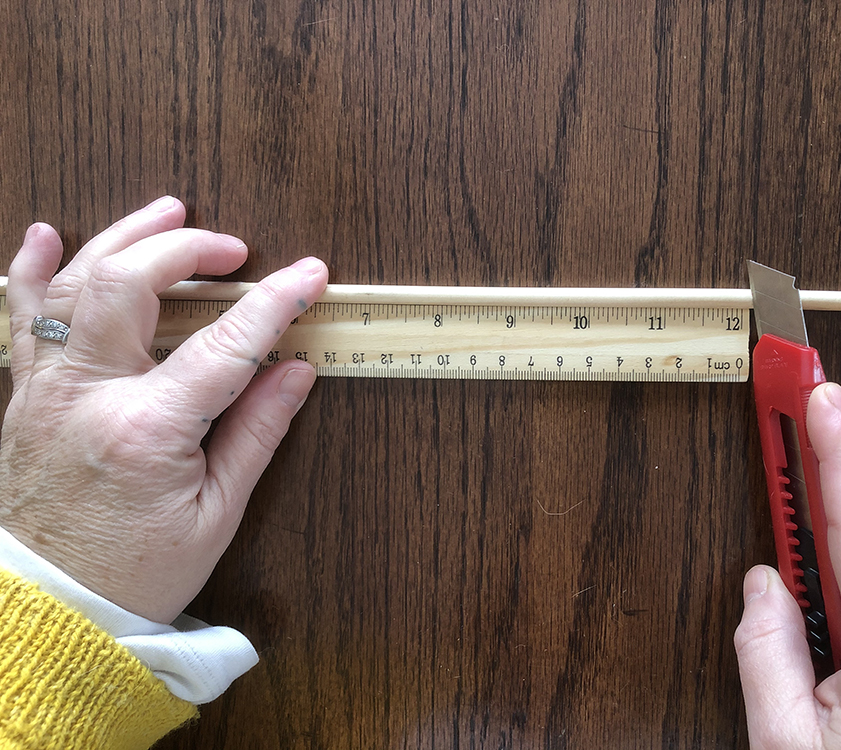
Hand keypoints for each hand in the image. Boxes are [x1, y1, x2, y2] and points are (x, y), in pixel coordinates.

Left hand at [0, 196, 328, 622]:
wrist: (44, 610)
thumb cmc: (133, 572)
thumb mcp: (216, 514)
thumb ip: (256, 433)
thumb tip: (295, 371)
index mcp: (146, 431)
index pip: (223, 343)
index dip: (273, 302)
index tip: (309, 275)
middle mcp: (86, 396)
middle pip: (128, 284)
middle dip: (187, 249)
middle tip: (233, 251)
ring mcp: (44, 390)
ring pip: (72, 283)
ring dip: (122, 236)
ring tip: (167, 210)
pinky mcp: (23, 395)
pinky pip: (19, 317)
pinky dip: (29, 270)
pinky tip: (43, 235)